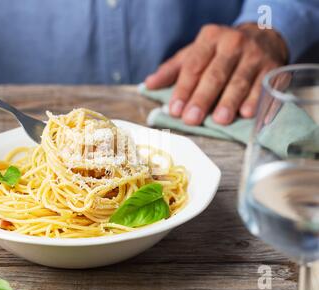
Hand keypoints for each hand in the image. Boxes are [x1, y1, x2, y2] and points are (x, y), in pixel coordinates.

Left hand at [145, 23, 287, 124]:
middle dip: (202, 98)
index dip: (183, 89)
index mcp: (210, 38)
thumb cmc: (220, 52)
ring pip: (240, 81)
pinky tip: (248, 114)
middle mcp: (232, 43)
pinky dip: (256, 101)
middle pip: (215, 74)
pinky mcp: (272, 67)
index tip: (174, 109)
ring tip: (220, 120)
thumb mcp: (195, 53)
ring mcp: (254, 55)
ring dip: (230, 101)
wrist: (262, 37)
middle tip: (192, 119)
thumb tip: (148, 85)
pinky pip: (263, 86)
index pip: (193, 65)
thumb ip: (172, 70)